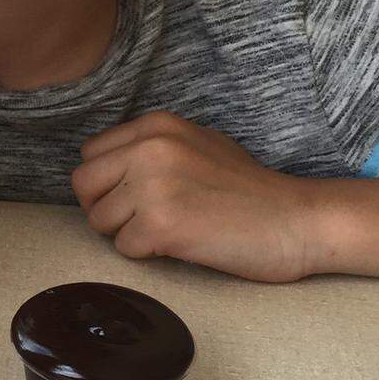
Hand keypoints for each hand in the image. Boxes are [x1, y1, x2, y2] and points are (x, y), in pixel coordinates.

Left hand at [72, 110, 314, 281]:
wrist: (294, 220)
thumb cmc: (247, 188)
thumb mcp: (196, 144)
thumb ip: (149, 147)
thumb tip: (103, 166)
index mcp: (155, 125)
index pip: (90, 154)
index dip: (105, 182)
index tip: (133, 195)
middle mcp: (149, 149)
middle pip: (84, 185)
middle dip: (105, 207)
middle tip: (142, 219)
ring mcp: (153, 186)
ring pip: (99, 220)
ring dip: (128, 233)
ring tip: (170, 229)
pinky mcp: (161, 225)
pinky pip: (124, 248)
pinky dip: (147, 254)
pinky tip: (181, 244)